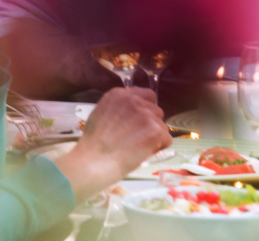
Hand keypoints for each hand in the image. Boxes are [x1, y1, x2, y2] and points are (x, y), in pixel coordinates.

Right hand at [53, 88, 171, 201]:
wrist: (92, 164)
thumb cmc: (92, 146)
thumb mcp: (100, 114)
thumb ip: (119, 108)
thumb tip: (135, 111)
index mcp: (119, 94)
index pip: (147, 95)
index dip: (146, 109)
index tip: (141, 122)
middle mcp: (134, 100)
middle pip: (156, 110)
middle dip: (151, 124)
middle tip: (137, 138)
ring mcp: (146, 115)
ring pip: (162, 125)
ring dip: (154, 137)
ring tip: (137, 148)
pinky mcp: (155, 131)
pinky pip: (166, 139)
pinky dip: (158, 148)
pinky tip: (143, 154)